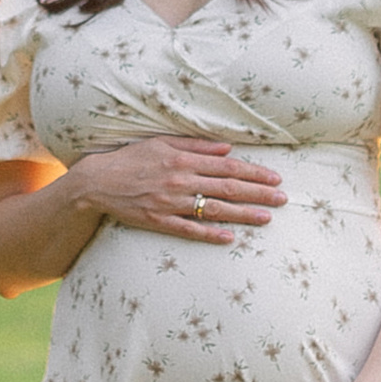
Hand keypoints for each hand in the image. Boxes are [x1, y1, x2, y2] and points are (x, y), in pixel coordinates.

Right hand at [72, 136, 284, 244]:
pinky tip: (230, 238)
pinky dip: (210, 234)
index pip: (228, 167)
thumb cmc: (131, 159)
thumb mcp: (162, 143)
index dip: (254, 172)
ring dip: (243, 214)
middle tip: (283, 198)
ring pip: (214, 210)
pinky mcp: (159, 222)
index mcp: (184, 160)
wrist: (97, 182)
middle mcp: (181, 181)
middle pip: (228, 188)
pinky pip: (190, 230)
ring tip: (267, 218)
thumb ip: (195, 146)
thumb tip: (226, 149)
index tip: (275, 177)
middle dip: (258, 193)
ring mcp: (171, 203)